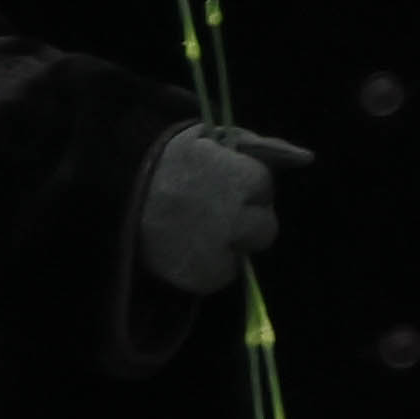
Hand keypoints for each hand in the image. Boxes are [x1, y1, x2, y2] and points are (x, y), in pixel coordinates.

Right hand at [130, 122, 311, 297]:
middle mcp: (232, 216)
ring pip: (246, 253)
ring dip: (229, 243)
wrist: (111, 199)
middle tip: (208, 210)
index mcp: (237, 177)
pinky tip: (186, 247)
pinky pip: (223, 275)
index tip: (216, 181)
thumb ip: (260, 146)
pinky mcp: (201, 277)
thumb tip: (308, 157)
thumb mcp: (210, 141)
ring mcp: (216, 250)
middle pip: (266, 228)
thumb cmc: (164, 164)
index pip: (264, 186)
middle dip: (244, 219)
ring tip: (195, 229)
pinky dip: (210, 265)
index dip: (243, 184)